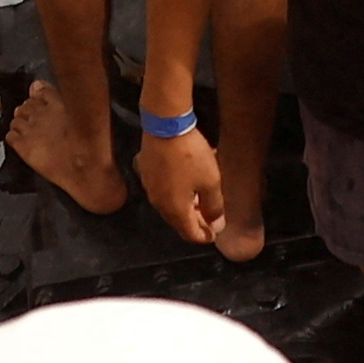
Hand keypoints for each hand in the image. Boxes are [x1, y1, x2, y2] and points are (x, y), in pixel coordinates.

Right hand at [134, 124, 221, 246]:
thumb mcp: (210, 182)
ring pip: (171, 206)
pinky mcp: (147, 173)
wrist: (165, 125)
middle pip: (179, 222)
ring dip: (187, 207)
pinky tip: (187, 182)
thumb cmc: (190, 156)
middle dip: (196, 223)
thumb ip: (215, 207)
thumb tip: (216, 225)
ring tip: (202, 199)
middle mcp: (159, 204)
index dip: (204, 236)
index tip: (215, 233)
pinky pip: (164, 191)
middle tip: (211, 218)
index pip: (190, 234)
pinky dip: (177, 194)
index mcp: (175, 211)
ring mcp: (150, 188)